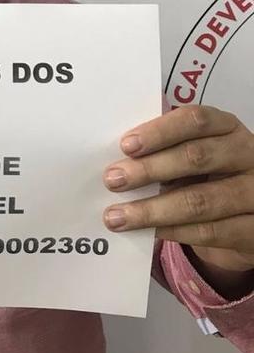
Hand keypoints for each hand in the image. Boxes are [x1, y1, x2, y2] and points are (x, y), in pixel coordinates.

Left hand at [102, 105, 253, 273]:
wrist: (247, 216)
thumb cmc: (209, 176)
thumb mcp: (193, 154)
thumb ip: (165, 150)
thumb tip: (118, 161)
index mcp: (228, 127)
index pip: (195, 120)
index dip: (160, 131)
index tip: (126, 145)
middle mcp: (248, 154)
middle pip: (196, 157)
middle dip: (148, 169)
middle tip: (113, 180)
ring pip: (200, 200)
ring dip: (152, 210)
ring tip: (117, 216)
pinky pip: (211, 232)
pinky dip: (175, 232)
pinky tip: (149, 232)